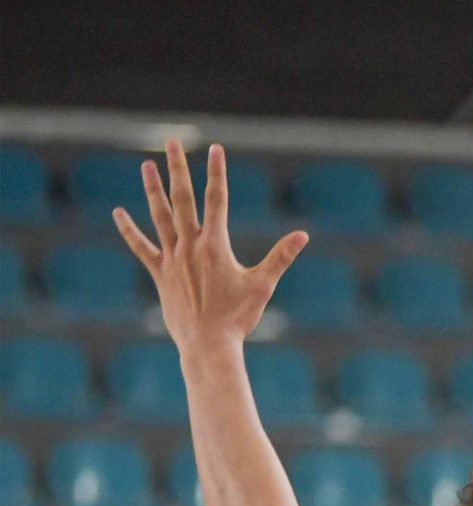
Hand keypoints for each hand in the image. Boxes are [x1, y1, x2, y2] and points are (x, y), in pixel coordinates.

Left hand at [112, 141, 306, 353]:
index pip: (216, 200)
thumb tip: (302, 236)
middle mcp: (189, 246)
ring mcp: (172, 258)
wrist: (208, 344)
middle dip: (177, 168)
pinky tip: (119, 213)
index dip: (217, 172)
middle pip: (182, 198)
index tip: (215, 149)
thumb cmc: (238, 318)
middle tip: (171, 143)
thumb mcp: (263, 285)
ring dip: (153, 189)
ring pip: (159, 216)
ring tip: (147, 166)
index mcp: (215, 245)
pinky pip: (141, 247)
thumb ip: (281, 257)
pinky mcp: (160, 273)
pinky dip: (129, 230)